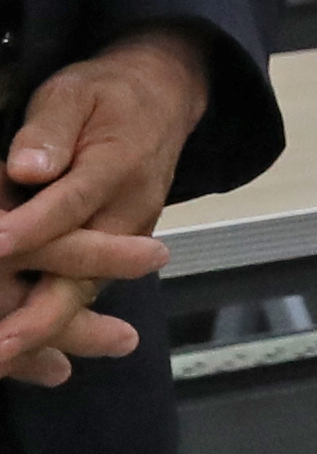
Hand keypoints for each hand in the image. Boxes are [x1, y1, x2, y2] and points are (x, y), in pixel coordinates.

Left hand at [0, 28, 205, 388]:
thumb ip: (50, 129)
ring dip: (39, 335)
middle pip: (83, 276)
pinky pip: (80, 297)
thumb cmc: (106, 96)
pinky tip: (16, 354)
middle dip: (39, 320)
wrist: (163, 101)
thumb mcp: (75, 93)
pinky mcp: (111, 256)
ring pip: (80, 297)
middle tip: (0, 348)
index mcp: (117, 168)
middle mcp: (125, 215)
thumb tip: (26, 168)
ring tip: (2, 360)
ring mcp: (122, 240)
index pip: (69, 206)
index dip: (30, 232)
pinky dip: (48, 329)